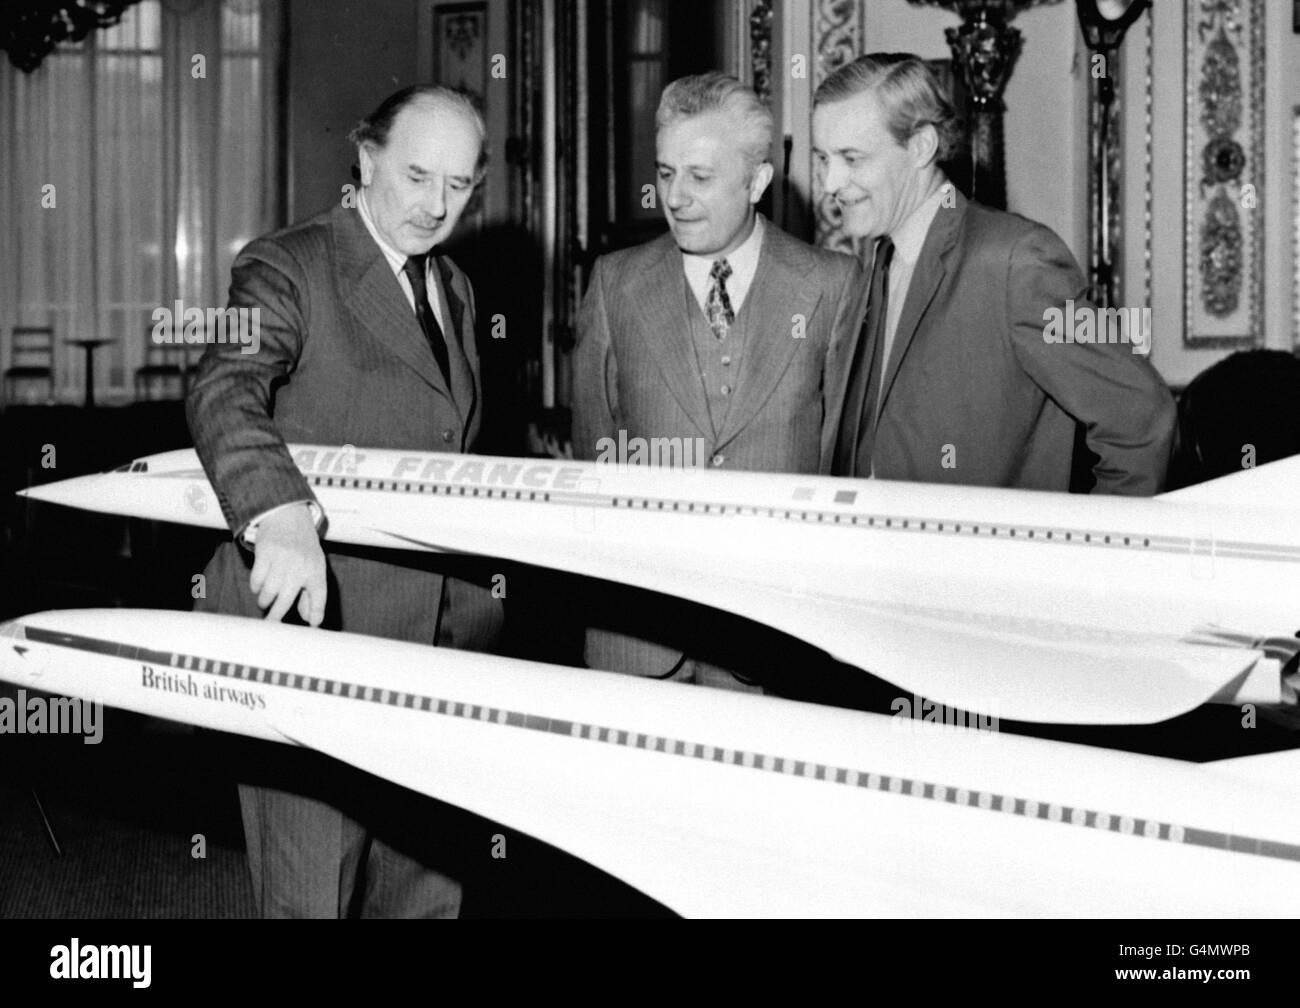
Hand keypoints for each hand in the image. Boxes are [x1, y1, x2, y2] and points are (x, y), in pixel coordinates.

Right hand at [248, 504, 326, 625]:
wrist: (288, 516)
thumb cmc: (303, 548)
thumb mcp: (314, 567)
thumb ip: (312, 594)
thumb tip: (310, 620)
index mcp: (316, 569)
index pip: (319, 595)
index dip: (316, 611)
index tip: (312, 624)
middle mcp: (301, 565)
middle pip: (285, 600)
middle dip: (276, 616)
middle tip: (271, 623)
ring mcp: (282, 559)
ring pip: (268, 592)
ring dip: (264, 600)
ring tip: (266, 600)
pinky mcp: (265, 553)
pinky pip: (256, 580)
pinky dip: (256, 586)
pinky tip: (260, 584)